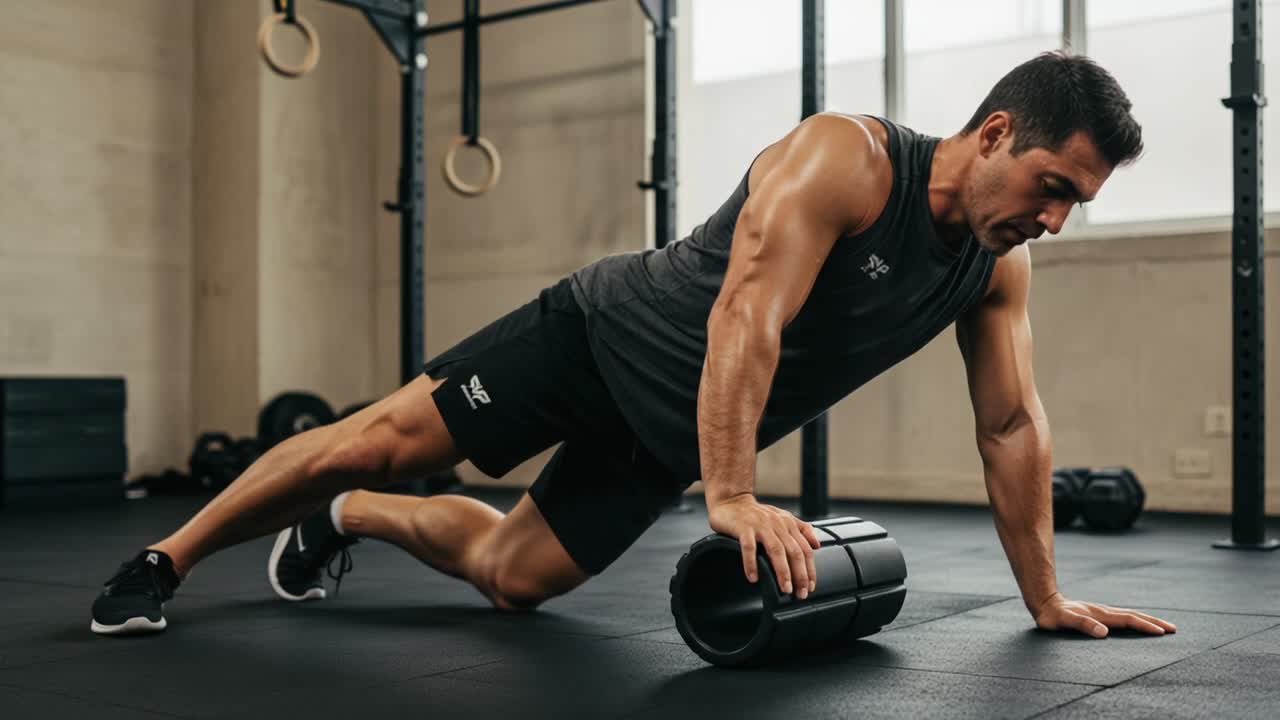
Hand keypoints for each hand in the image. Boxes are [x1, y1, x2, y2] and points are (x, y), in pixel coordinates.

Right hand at [707, 494, 821, 598]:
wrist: (731, 500)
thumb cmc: (756, 513)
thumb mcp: (782, 517)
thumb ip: (802, 529)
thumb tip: (818, 545)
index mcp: (788, 523)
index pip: (805, 549)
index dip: (810, 569)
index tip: (810, 587)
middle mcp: (777, 524)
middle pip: (794, 552)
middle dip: (800, 575)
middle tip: (800, 593)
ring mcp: (760, 525)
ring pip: (776, 550)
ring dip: (783, 572)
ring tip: (785, 588)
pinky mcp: (743, 527)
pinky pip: (749, 547)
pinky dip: (751, 563)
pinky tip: (753, 577)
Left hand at [1034, 593, 1177, 637]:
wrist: (1044, 602)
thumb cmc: (1052, 616)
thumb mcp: (1064, 621)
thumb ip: (1082, 625)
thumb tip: (1104, 633)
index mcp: (1100, 615)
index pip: (1128, 620)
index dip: (1144, 626)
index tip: (1162, 632)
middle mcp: (1104, 612)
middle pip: (1134, 616)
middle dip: (1154, 622)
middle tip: (1173, 629)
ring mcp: (1102, 612)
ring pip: (1129, 615)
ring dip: (1147, 620)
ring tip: (1163, 626)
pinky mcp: (1098, 615)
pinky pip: (1122, 617)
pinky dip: (1135, 620)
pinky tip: (1139, 624)